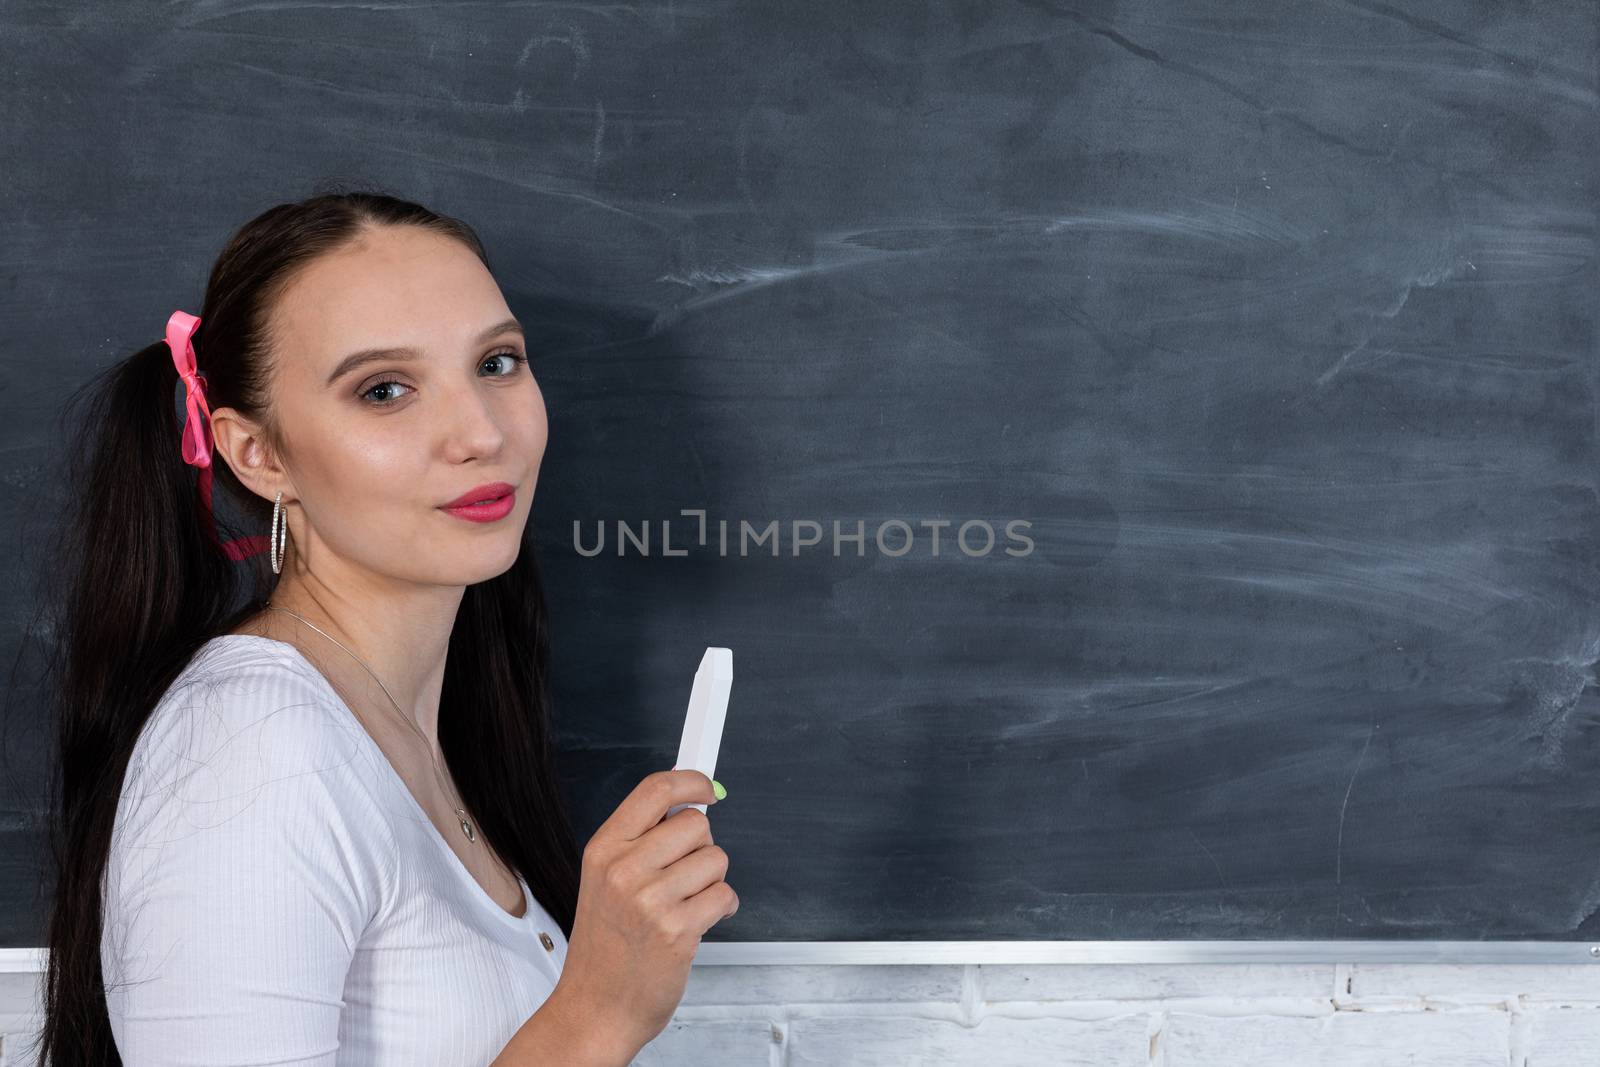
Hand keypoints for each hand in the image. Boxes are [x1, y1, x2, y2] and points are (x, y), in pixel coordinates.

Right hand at [552, 769, 735, 1058]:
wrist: (595, 1008)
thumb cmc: (605, 947)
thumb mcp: (603, 879)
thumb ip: (641, 839)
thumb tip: (690, 802)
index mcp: (603, 849)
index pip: (655, 790)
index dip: (691, 781)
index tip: (707, 789)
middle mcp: (623, 869)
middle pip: (696, 824)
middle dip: (701, 847)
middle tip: (684, 874)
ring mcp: (650, 900)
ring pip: (716, 859)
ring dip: (711, 881)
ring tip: (685, 904)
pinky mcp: (678, 930)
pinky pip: (724, 895)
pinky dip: (721, 908)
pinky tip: (697, 923)